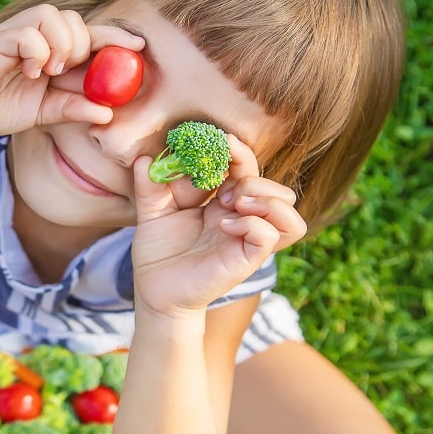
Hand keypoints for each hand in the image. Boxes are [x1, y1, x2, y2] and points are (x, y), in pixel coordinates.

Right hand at [0, 4, 143, 140]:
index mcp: (48, 49)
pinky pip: (26, 33)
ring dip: (59, 45)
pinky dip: (35, 52)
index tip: (138, 47)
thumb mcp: (44, 114)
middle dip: (81, 45)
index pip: (87, 33)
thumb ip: (73, 109)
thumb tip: (107, 114)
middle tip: (67, 71)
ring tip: (47, 71)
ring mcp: (12, 34)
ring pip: (51, 16)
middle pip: (73, 18)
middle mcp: (32, 35)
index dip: (114, 37)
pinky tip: (30, 72)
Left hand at [130, 134, 307, 317]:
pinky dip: (253, 223)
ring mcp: (247, 238)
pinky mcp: (246, 259)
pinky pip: (270, 235)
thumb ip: (150, 186)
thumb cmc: (158, 253)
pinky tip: (225, 225)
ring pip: (287, 207)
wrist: (154, 291)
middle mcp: (241, 217)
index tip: (221, 141)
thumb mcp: (150, 213)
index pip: (246, 169)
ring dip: (264, 196)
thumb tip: (144, 158)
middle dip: (250, 175)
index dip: (238, 152)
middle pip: (273, 185)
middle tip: (220, 188)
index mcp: (222, 201)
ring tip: (233, 202)